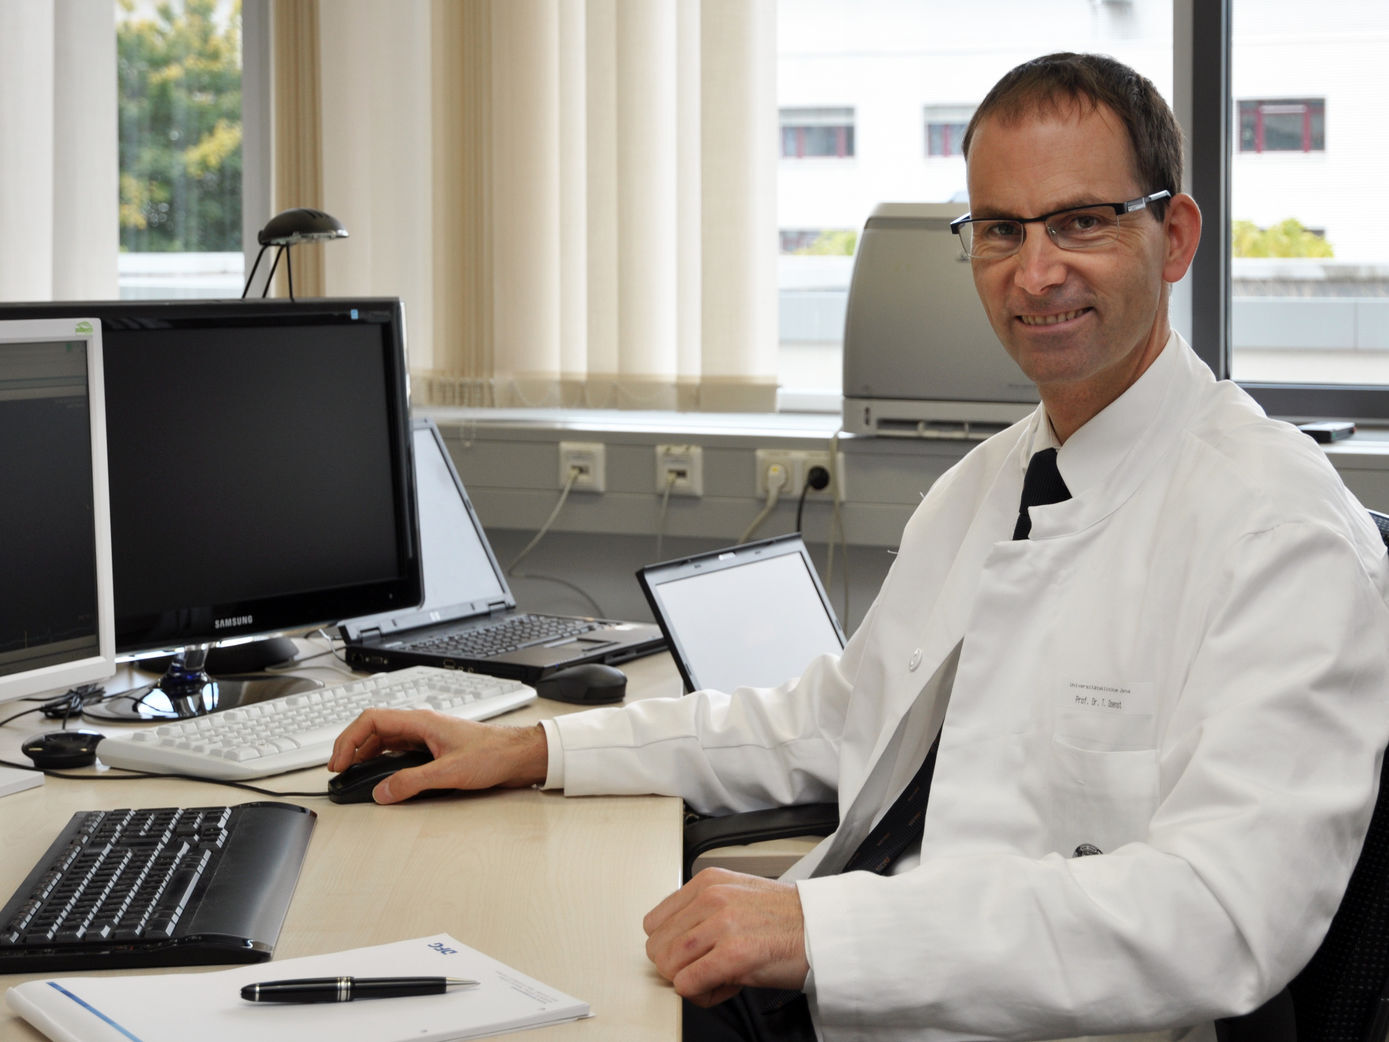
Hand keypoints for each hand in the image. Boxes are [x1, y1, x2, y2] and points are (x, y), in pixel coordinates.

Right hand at [328, 709, 547, 802]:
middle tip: (340, 771)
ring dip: (366, 755)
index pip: (371, 720)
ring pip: (385, 740)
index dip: (348, 739)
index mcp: (421, 722)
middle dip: (352, 748)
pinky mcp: (433, 749)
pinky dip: (383, 762)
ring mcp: (426, 737)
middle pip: (374, 729)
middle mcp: (421, 726)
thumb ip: (413, 782)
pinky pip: (399, 751)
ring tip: (354, 774)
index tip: (339, 761)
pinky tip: (381, 775)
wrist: (517, 755)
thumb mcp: (449, 772)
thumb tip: (383, 792)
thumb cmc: (493, 753)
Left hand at [643, 868, 809, 1006]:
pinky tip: (724, 987)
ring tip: (717, 979)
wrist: (824, 930)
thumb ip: (703, 912)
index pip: (654, 922)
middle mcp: (711, 898)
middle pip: (657, 946)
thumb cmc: (786, 919)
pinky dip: (700, 994)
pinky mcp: (733, 954)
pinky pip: (688, 984)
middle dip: (677, 967)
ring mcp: (722, 925)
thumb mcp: (737, 897)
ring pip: (668, 966)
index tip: (690, 955)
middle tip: (705, 970)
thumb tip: (674, 942)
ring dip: (689, 981)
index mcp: (708, 882)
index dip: (669, 946)